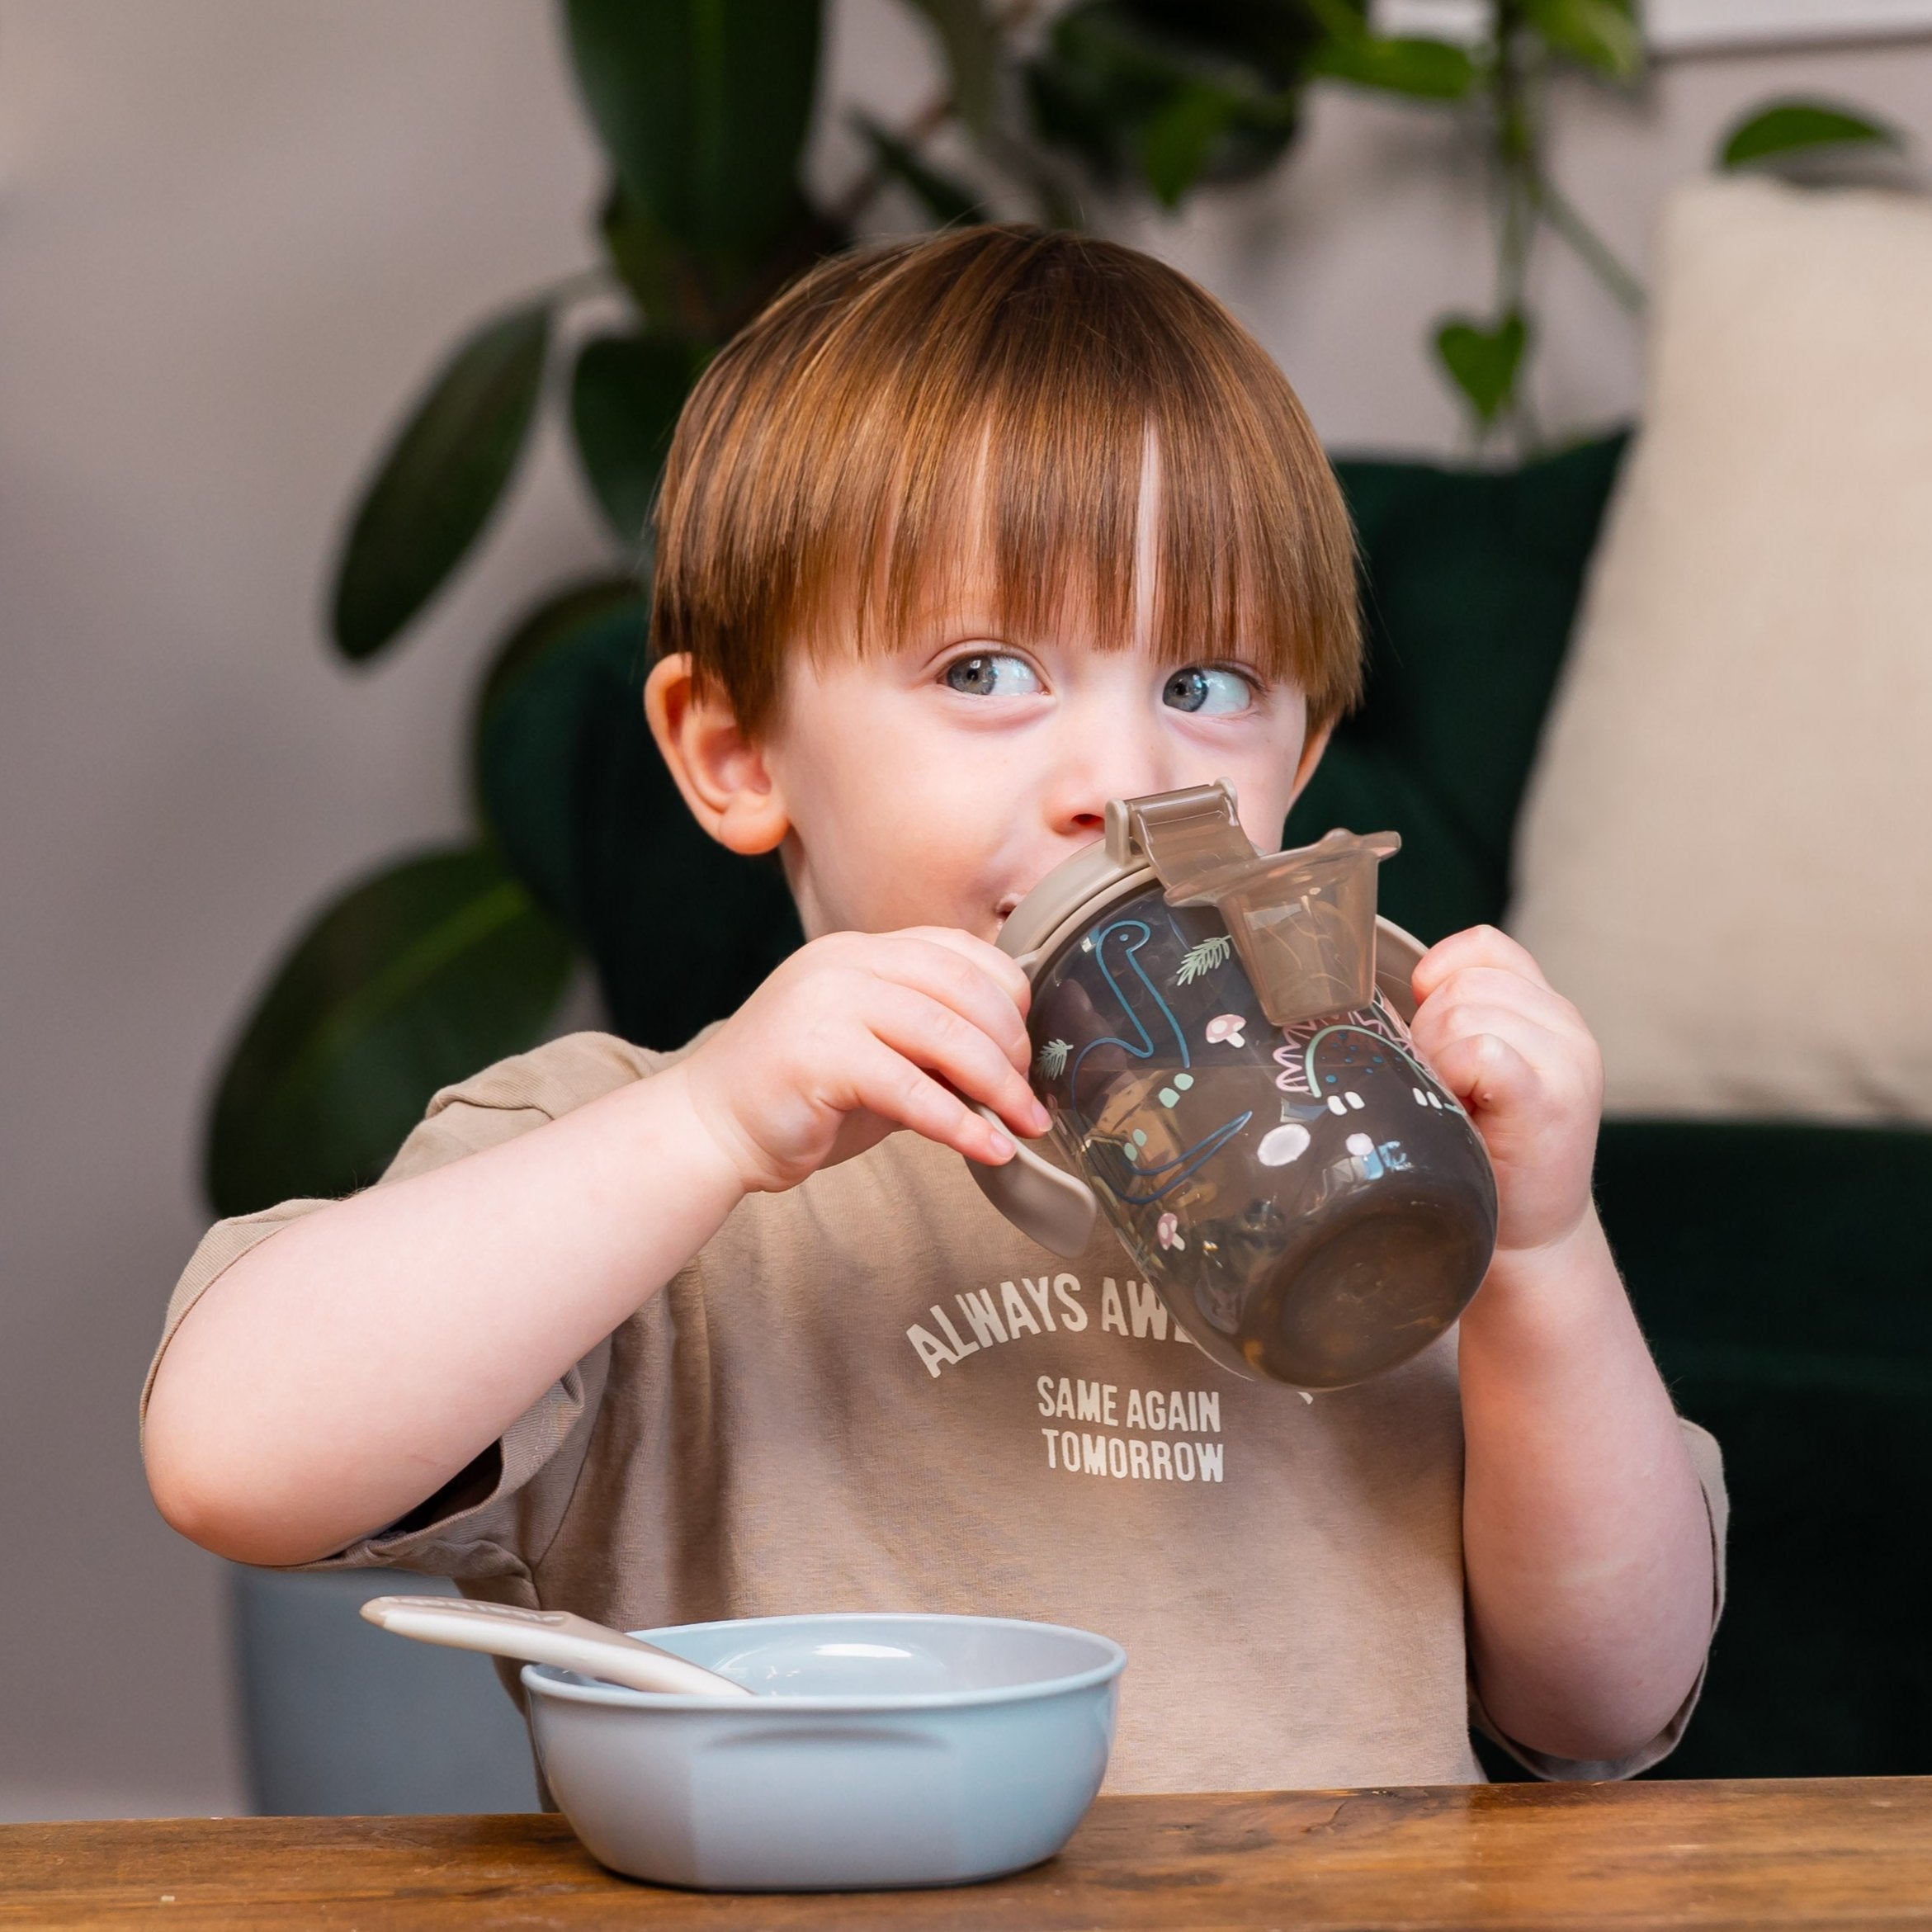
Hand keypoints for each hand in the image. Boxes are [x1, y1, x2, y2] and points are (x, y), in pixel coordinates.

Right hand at [668, 927, 1049, 1195]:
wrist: (709, 1129)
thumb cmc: (798, 1097)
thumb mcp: (877, 1054)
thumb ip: (932, 1045)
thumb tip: (1012, 1065)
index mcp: (860, 951)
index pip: (959, 951)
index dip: (1008, 997)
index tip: (1026, 1047)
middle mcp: (845, 963)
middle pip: (963, 989)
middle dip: (1012, 1046)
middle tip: (1031, 1097)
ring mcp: (828, 1002)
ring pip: (946, 1035)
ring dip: (1000, 1087)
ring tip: (1026, 1124)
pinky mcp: (818, 1055)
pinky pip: (913, 1089)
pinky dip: (961, 1124)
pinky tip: (990, 1149)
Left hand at [1408, 926, 1601, 1255]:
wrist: (1529, 1240)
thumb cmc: (1484, 1155)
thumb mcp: (1474, 1071)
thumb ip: (1454, 1020)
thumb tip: (1363, 988)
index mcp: (1547, 1010)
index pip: (1481, 948)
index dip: (1437, 979)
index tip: (1430, 1037)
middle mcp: (1566, 1026)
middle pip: (1460, 983)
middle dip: (1428, 1033)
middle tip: (1443, 1091)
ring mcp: (1566, 1060)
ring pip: (1461, 1013)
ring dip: (1436, 1061)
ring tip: (1455, 1107)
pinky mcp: (1551, 1098)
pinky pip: (1481, 1050)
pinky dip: (1454, 1077)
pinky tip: (1463, 1113)